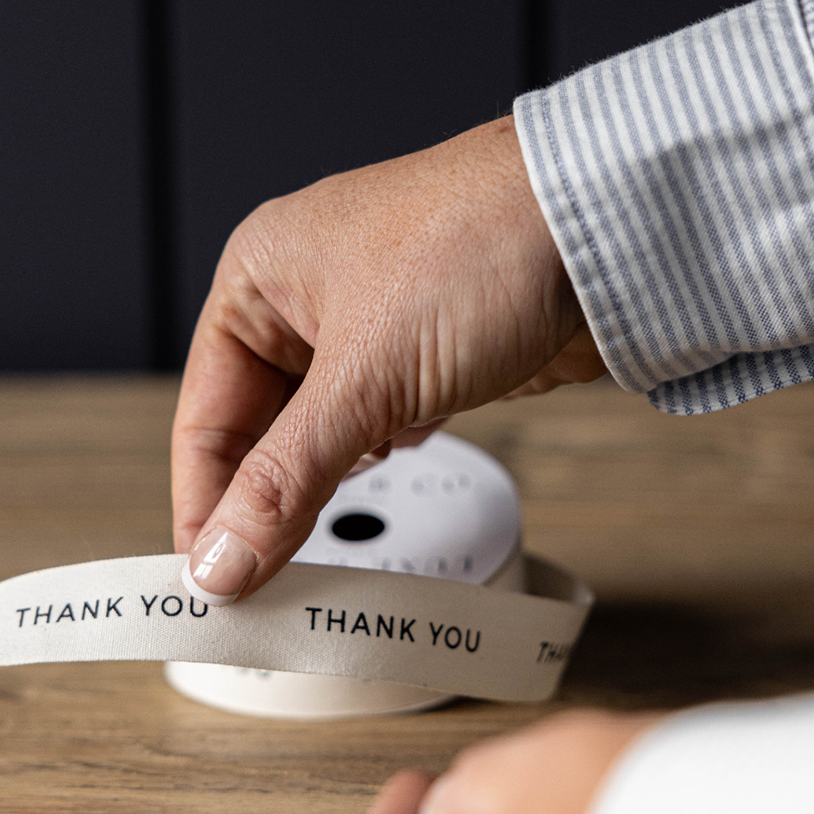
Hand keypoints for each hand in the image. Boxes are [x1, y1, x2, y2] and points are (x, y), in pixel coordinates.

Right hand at [172, 117, 605, 602]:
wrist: (610, 228)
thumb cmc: (482, 244)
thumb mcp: (365, 378)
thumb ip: (287, 480)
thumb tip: (223, 561)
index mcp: (261, 277)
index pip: (205, 415)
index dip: (203, 505)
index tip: (208, 580)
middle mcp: (307, 300)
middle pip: (258, 431)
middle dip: (261, 505)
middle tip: (258, 586)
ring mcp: (371, 330)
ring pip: (319, 436)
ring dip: (319, 490)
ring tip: (312, 555)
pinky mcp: (427, 359)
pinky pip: (377, 429)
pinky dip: (374, 465)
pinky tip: (381, 481)